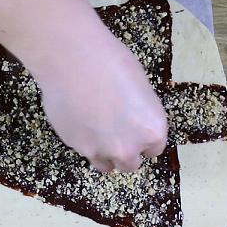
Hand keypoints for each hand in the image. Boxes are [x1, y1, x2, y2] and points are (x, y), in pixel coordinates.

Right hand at [33, 36, 167, 171]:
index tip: (135, 129)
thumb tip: (130, 121)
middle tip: (115, 132)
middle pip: (130, 164)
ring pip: (105, 165)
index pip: (153, 150)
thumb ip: (139, 114)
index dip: (143, 139)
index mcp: (151, 130)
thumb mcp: (140, 87)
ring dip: (104, 153)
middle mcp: (127, 147)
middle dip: (125, 151)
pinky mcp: (75, 146)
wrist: (73, 61)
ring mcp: (99, 150)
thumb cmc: (111, 63)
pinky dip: (82, 139)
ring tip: (96, 131)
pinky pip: (83, 150)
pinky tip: (78, 117)